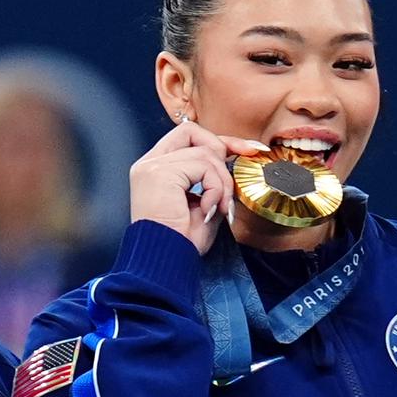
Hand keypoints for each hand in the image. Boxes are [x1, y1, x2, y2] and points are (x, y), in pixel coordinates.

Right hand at [128, 122, 258, 255]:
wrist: (165, 264)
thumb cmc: (181, 244)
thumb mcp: (202, 205)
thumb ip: (211, 180)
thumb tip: (233, 162)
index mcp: (154, 170)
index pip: (187, 138)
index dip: (218, 141)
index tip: (248, 149)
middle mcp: (148, 164)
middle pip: (192, 132)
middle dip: (223, 146)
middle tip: (237, 172)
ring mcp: (152, 167)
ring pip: (204, 153)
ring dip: (222, 182)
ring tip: (219, 208)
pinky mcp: (159, 173)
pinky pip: (203, 166)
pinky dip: (216, 188)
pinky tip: (208, 210)